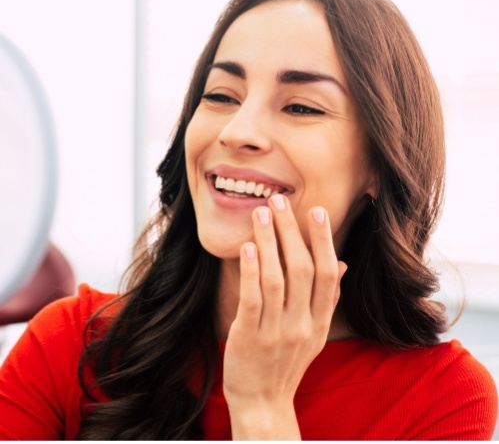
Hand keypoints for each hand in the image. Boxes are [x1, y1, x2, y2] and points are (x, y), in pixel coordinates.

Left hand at [223, 194, 346, 439]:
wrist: (263, 402)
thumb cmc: (287, 361)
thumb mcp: (314, 333)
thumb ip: (327, 299)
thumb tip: (341, 264)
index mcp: (319, 321)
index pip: (326, 274)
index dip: (323, 241)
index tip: (315, 211)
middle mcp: (302, 325)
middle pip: (302, 270)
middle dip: (291, 232)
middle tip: (279, 201)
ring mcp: (276, 332)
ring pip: (277, 279)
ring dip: (270, 243)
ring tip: (261, 214)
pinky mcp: (250, 337)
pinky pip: (252, 300)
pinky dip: (251, 271)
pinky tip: (248, 247)